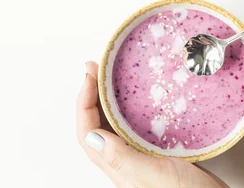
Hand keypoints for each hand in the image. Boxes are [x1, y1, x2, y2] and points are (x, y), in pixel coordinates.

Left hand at [76, 62, 227, 187]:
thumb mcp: (153, 176)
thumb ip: (123, 159)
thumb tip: (92, 136)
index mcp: (117, 166)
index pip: (88, 132)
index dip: (83, 101)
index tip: (90, 74)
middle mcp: (125, 162)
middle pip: (97, 125)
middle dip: (92, 94)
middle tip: (97, 67)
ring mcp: (141, 158)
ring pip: (116, 125)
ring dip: (111, 100)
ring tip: (114, 77)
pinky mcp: (160, 154)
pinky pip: (138, 127)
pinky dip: (134, 109)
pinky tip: (147, 99)